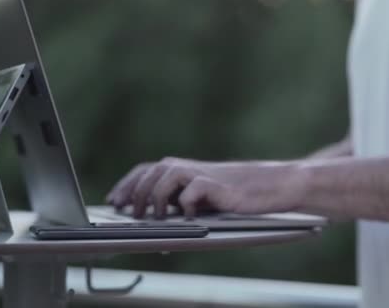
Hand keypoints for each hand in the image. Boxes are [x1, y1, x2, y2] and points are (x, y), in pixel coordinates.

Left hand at [105, 157, 306, 218]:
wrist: (273, 185)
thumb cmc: (237, 195)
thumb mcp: (203, 198)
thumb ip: (180, 202)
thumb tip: (154, 220)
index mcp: (184, 169)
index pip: (147, 170)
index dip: (128, 184)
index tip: (114, 200)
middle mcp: (191, 168)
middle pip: (153, 170)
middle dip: (136, 191)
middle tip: (131, 212)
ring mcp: (205, 175)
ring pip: (169, 173)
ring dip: (156, 195)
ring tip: (155, 216)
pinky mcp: (220, 186)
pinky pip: (195, 188)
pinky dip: (186, 201)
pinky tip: (187, 215)